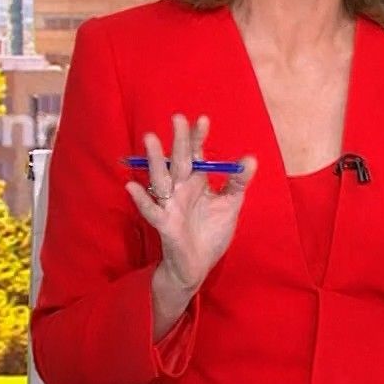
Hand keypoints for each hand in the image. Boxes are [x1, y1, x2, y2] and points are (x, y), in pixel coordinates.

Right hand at [125, 114, 256, 330]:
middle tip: (178, 118)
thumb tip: (250, 158)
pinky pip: (152, 210)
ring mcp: (170, 205)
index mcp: (197, 182)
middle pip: (179, 160)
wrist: (199, 265)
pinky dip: (142, 199)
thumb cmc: (211, 233)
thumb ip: (238, 182)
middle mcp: (181, 189)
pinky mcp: (164, 224)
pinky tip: (132, 186)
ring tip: (151, 139)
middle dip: (179, 140)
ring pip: (161, 179)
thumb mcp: (230, 205)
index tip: (202, 119)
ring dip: (156, 160)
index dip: (198, 138)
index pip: (196, 154)